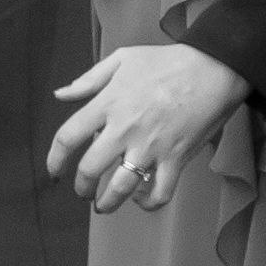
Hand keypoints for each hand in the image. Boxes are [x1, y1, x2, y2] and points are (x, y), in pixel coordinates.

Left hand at [49, 38, 250, 210]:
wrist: (212, 69)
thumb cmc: (166, 62)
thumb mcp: (121, 59)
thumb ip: (88, 80)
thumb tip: (60, 95)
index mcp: (108, 104)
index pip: (69, 136)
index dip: (55, 158)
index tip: (53, 171)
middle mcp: (125, 129)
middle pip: (90, 168)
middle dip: (81, 187)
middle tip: (82, 192)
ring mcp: (151, 146)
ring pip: (122, 187)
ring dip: (108, 202)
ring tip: (103, 206)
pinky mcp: (177, 158)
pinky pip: (160, 191)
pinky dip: (148, 202)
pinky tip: (141, 199)